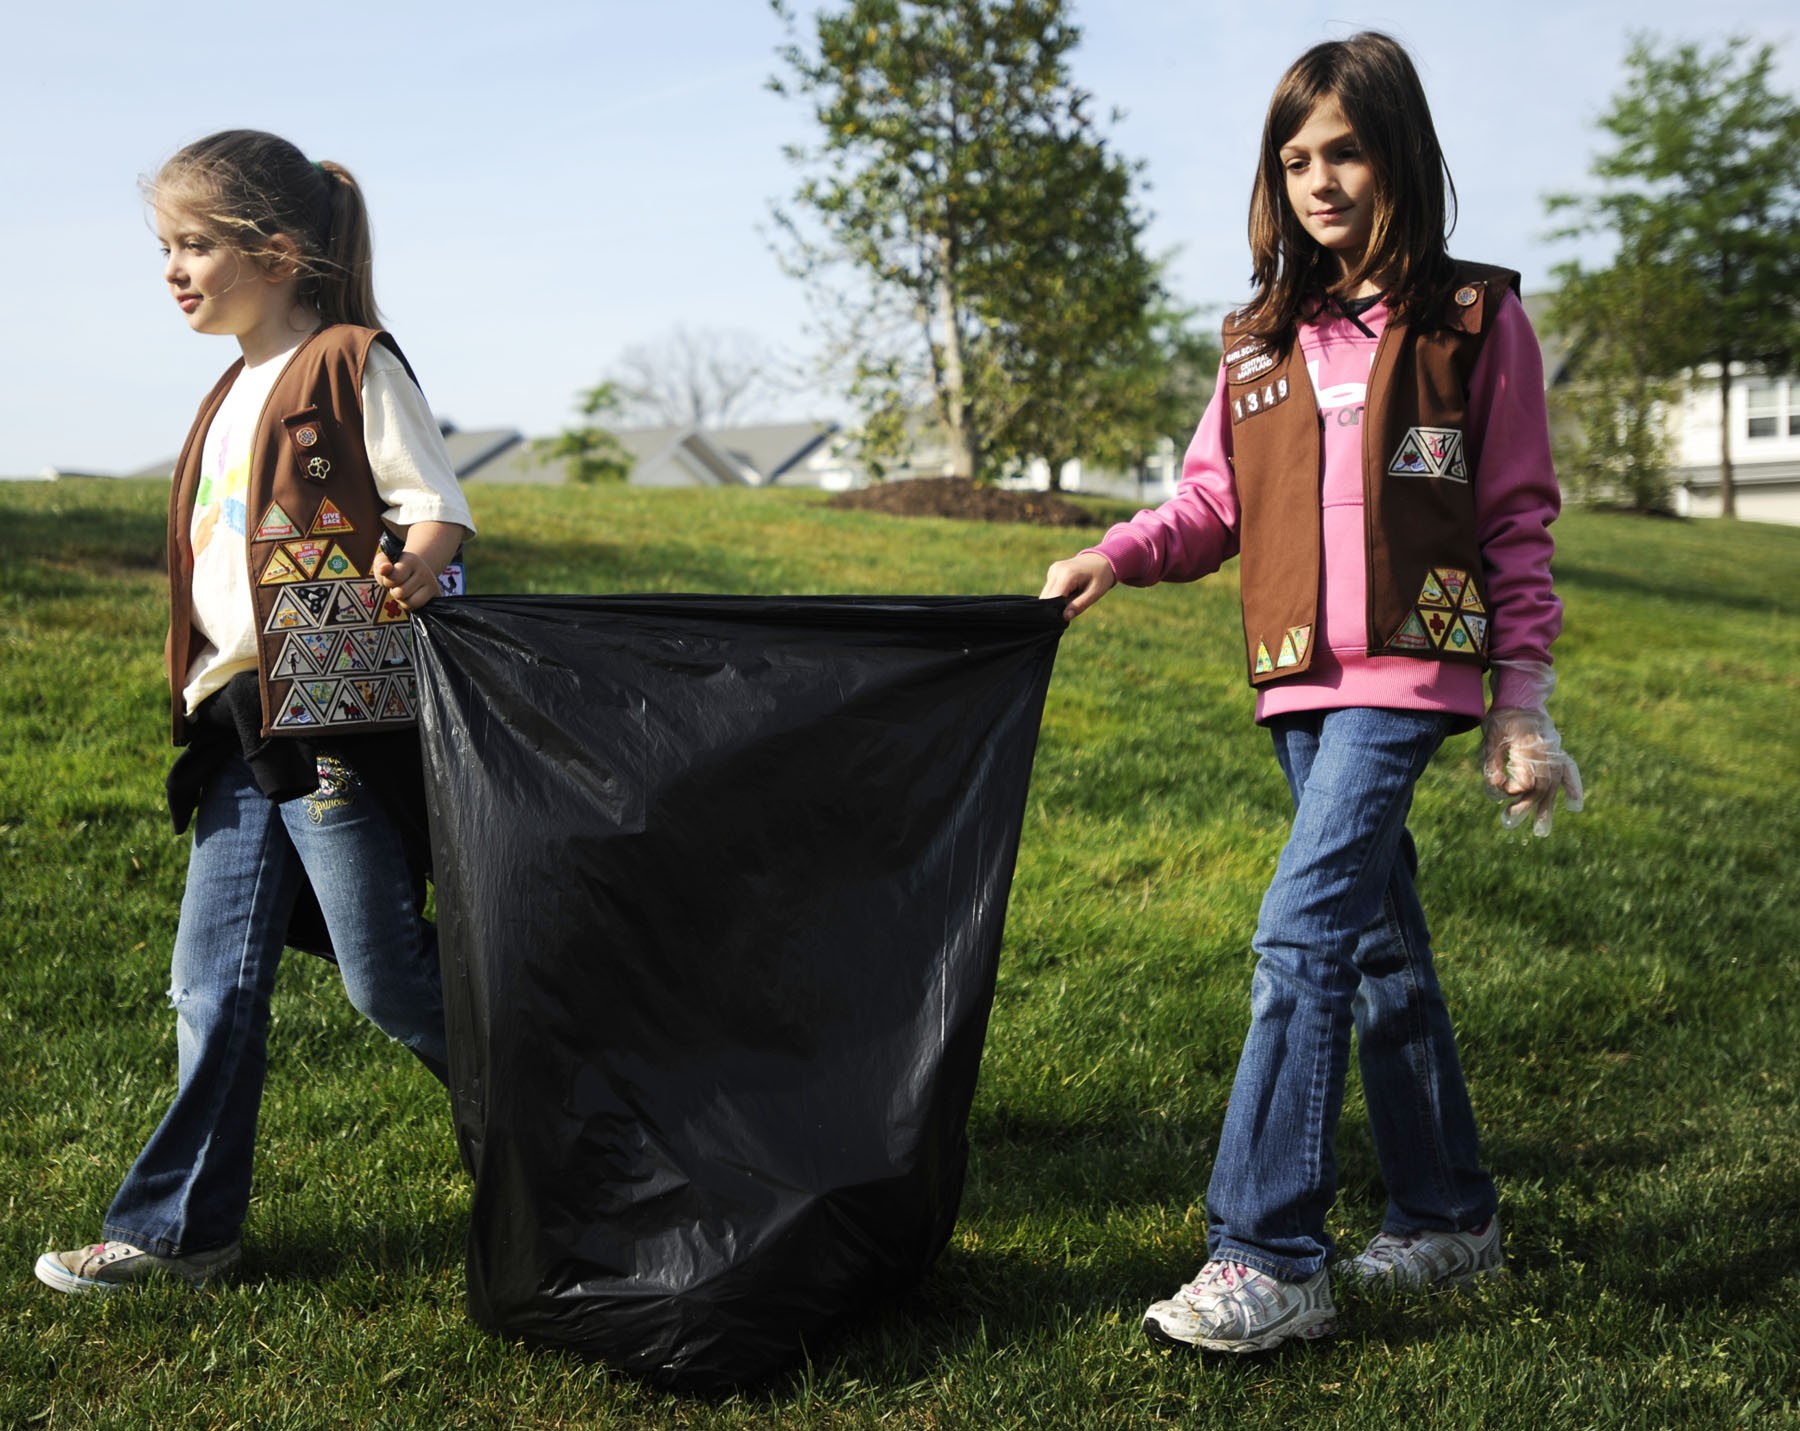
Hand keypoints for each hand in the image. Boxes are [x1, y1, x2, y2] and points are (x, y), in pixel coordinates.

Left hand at [372, 546, 440, 610]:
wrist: (414, 571)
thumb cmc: (395, 568)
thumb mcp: (384, 562)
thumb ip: (381, 564)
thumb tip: (384, 569)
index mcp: (411, 560)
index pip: (394, 577)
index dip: (387, 581)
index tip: (390, 576)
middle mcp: (424, 571)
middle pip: (400, 593)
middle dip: (394, 591)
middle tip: (399, 584)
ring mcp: (432, 584)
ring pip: (408, 602)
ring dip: (402, 599)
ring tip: (405, 590)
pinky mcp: (436, 595)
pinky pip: (415, 607)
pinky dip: (409, 604)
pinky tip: (411, 596)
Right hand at [1039, 552, 1116, 620]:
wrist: (1101, 559)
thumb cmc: (1101, 577)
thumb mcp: (1095, 593)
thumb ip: (1079, 605)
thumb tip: (1064, 617)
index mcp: (1067, 575)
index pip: (1052, 599)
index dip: (1056, 611)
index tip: (1065, 618)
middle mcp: (1056, 570)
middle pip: (1046, 597)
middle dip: (1055, 607)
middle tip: (1070, 611)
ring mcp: (1052, 569)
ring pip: (1045, 594)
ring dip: (1055, 602)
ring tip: (1072, 600)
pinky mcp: (1052, 571)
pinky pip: (1049, 589)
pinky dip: (1056, 595)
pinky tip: (1069, 593)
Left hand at [1481, 707, 1584, 836]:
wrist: (1520, 696)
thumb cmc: (1502, 718)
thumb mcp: (1491, 738)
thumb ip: (1493, 763)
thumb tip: (1497, 789)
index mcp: (1530, 748)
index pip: (1527, 781)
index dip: (1514, 791)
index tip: (1503, 794)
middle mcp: (1547, 753)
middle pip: (1541, 787)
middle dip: (1527, 807)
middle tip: (1510, 823)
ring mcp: (1555, 753)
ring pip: (1554, 785)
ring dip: (1547, 808)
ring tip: (1541, 831)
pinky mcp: (1557, 752)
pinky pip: (1568, 771)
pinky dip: (1573, 787)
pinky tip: (1574, 806)